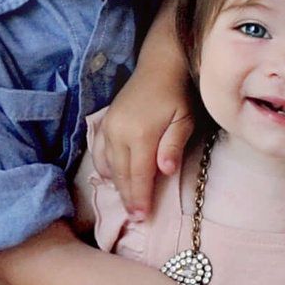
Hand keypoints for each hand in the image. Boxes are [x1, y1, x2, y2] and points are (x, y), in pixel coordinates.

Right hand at [95, 78, 192, 218]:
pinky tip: (114, 178)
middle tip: (136, 218)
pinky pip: (100, 153)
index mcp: (140, 135)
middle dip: (129, 198)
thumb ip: (173, 145)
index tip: (143, 218)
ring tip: (128, 202)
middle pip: (122, 175)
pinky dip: (106, 169)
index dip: (141, 199)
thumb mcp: (184, 119)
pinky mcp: (104, 123)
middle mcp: (119, 133)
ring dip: (118, 187)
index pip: (138, 176)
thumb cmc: (178, 95)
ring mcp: (108, 128)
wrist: (159, 66)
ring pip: (109, 167)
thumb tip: (165, 171)